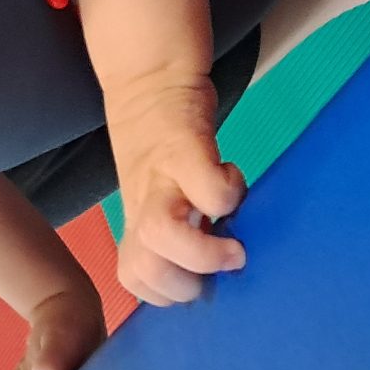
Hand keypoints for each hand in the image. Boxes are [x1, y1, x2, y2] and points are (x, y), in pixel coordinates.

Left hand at [110, 76, 246, 306]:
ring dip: (202, 253)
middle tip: (217, 267)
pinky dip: (229, 193)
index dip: (165, 293)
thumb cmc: (161, 141)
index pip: (134, 277)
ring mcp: (162, 176)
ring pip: (159, 235)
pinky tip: (235, 179)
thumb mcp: (159, 188)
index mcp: (139, 219)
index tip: (199, 276)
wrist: (148, 76)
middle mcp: (145, 203)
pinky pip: (207, 185)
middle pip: (142, 267)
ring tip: (233, 247)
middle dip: (183, 284)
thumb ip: (176, 225)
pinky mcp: (185, 145)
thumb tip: (217, 269)